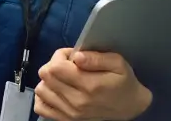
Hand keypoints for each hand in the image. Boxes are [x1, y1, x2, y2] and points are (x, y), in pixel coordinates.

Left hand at [34, 48, 153, 120]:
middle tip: (68, 65)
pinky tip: (57, 91)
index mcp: (89, 85)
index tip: (72, 56)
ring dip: (49, 80)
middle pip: (46, 76)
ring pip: (41, 90)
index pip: (55, 67)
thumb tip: (76, 56)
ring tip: (63, 78)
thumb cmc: (123, 82)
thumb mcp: (118, 63)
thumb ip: (96, 58)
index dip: (60, 56)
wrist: (129, 106)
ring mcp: (69, 113)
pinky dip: (45, 97)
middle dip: (54, 65)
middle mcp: (76, 101)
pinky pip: (41, 107)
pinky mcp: (66, 119)